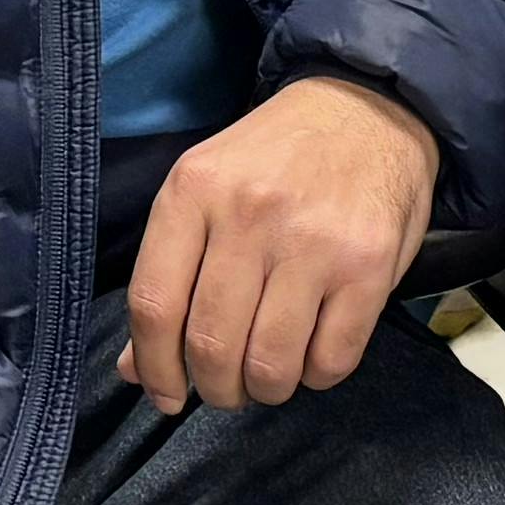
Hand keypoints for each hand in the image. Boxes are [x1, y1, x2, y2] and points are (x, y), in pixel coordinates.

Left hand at [118, 75, 435, 412]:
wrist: (367, 108)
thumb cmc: (276, 159)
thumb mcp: (207, 190)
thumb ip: (170, 274)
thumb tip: (137, 367)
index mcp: (194, 190)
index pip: (154, 303)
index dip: (154, 367)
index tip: (163, 395)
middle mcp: (249, 214)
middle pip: (211, 344)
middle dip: (215, 387)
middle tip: (226, 387)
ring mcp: (313, 242)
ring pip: (270, 365)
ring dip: (266, 389)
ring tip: (269, 372)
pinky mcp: (367, 267)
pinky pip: (331, 361)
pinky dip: (316, 375)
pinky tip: (313, 350)